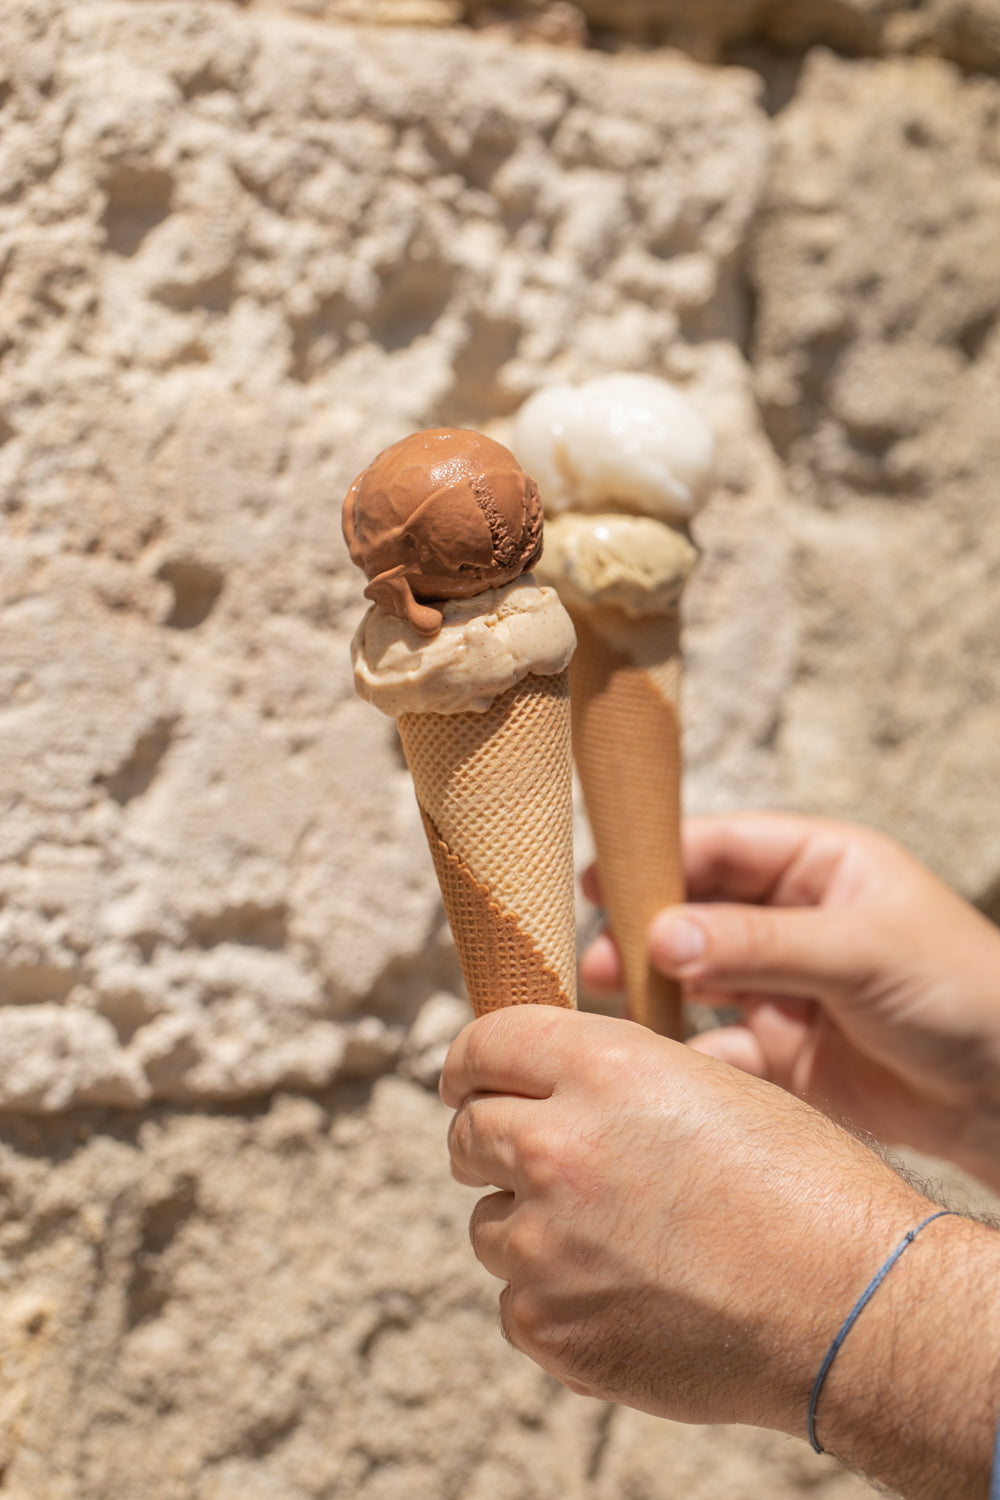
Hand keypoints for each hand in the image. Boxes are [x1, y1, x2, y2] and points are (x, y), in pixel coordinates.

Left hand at [440, 1005, 927, 1432]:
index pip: (483, 1046)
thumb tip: (550, 1084)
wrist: (852, 1306)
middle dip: (490, 1139)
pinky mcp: (551, 1328)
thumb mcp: (709, 1084)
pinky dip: (552, 1299)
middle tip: (531, 1159)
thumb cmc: (802, 1184)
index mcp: (600, 1069)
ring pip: (488, 1223)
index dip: (472, 1063)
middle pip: (467, 1131)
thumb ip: (613, 1078)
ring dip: (527, 1224)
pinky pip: (516, 1302)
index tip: (469, 1080)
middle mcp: (557, 1148)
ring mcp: (546, 1245)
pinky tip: (623, 1295)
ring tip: (611, 1239)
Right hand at [581, 813, 999, 1184]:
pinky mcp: (782, 1050)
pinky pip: (718, 1044)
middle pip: (696, 911)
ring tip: (613, 1004)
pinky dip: (688, 1053)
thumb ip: (758, 945)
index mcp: (815, 865)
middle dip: (646, 930)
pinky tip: (663, 1063)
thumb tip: (662, 936)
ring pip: (698, 977)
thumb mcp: (859, 951)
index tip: (600, 885)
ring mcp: (781, 984)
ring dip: (656, 989)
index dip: (657, 859)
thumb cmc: (958, 990)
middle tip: (598, 960)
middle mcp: (790, 918)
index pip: (720, 846)